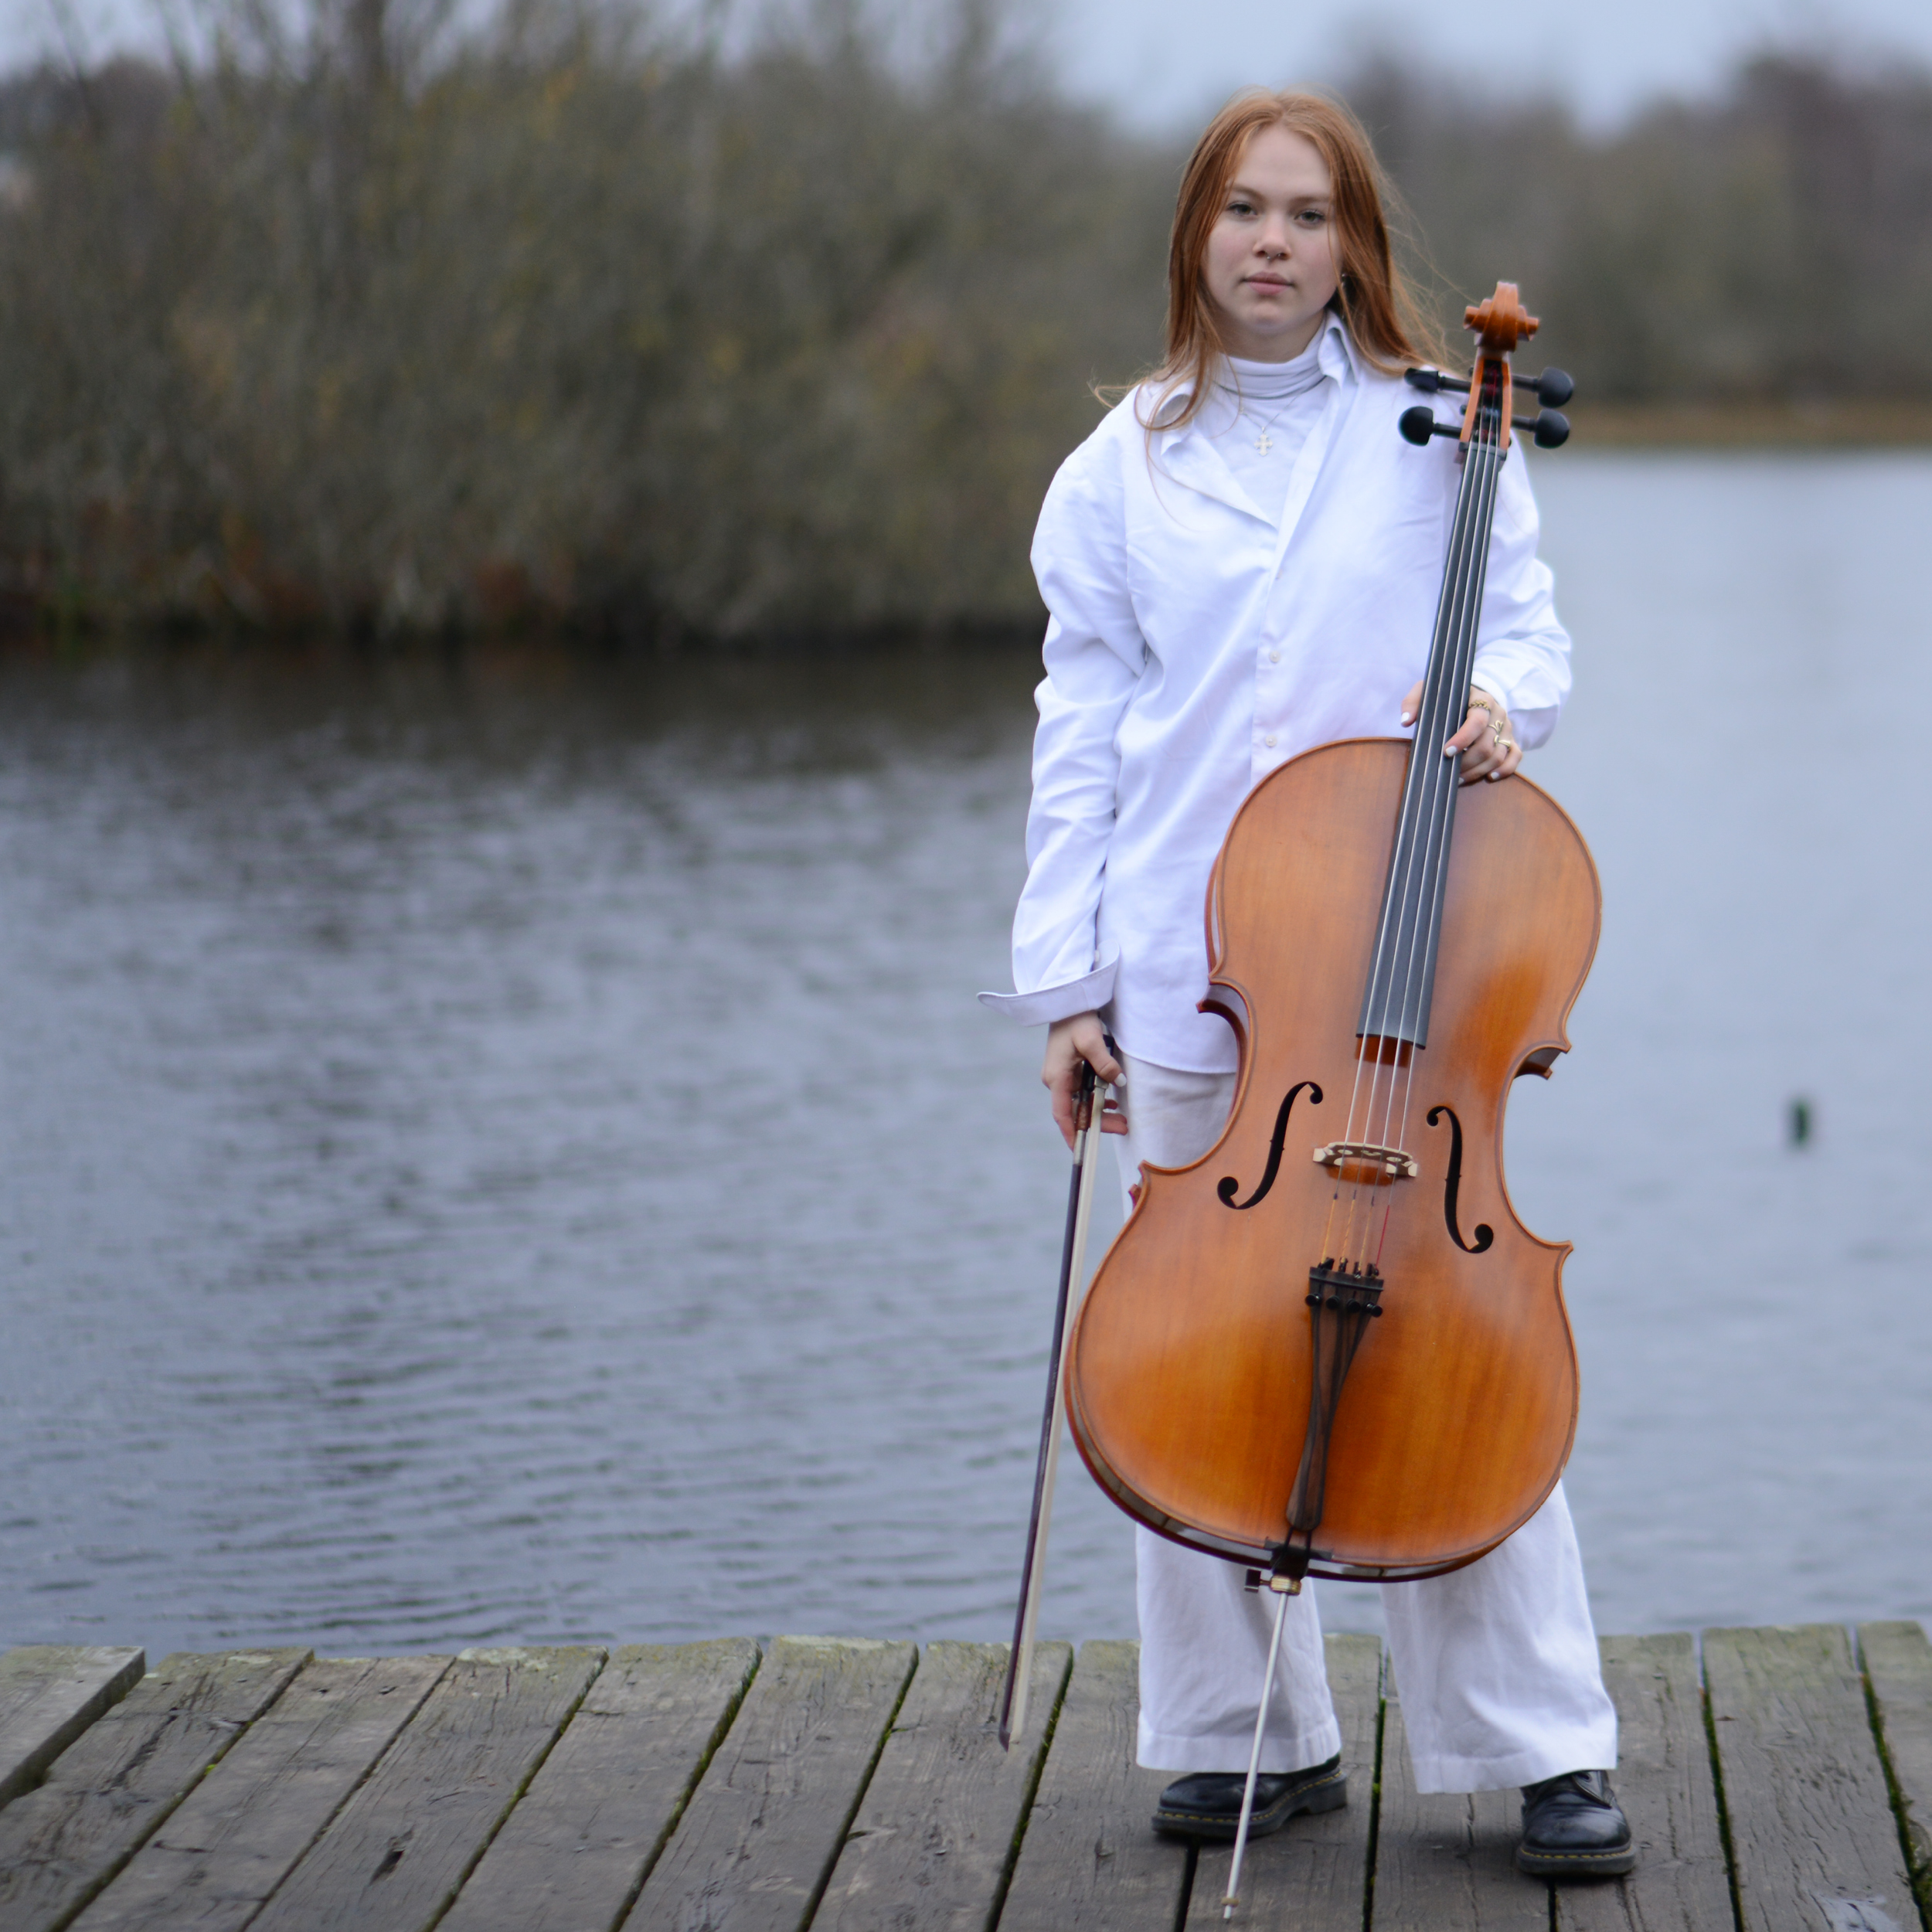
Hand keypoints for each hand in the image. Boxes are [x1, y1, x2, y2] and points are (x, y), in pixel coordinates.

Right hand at [1042, 1013, 1125, 1149]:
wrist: (1067, 1001)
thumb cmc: (1076, 1019)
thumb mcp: (1091, 1040)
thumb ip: (1104, 1063)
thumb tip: (1119, 1082)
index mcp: (1056, 1077)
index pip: (1062, 1113)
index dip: (1071, 1133)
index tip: (1081, 1149)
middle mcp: (1056, 1080)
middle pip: (1075, 1111)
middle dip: (1096, 1123)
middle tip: (1122, 1128)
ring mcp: (1062, 1075)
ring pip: (1079, 1102)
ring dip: (1099, 1112)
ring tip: (1122, 1120)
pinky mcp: (1069, 1069)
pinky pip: (1082, 1091)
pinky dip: (1096, 1099)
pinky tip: (1111, 1102)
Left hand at [1400, 681, 1521, 784]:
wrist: (1473, 693)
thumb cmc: (1448, 695)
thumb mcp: (1430, 690)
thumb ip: (1415, 702)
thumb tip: (1406, 720)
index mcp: (1480, 699)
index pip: (1477, 721)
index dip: (1463, 739)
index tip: (1446, 752)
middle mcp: (1498, 713)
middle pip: (1487, 744)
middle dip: (1466, 762)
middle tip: (1449, 772)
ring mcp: (1506, 727)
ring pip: (1498, 755)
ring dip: (1478, 771)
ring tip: (1458, 779)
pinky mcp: (1511, 739)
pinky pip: (1515, 757)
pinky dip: (1504, 770)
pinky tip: (1488, 777)